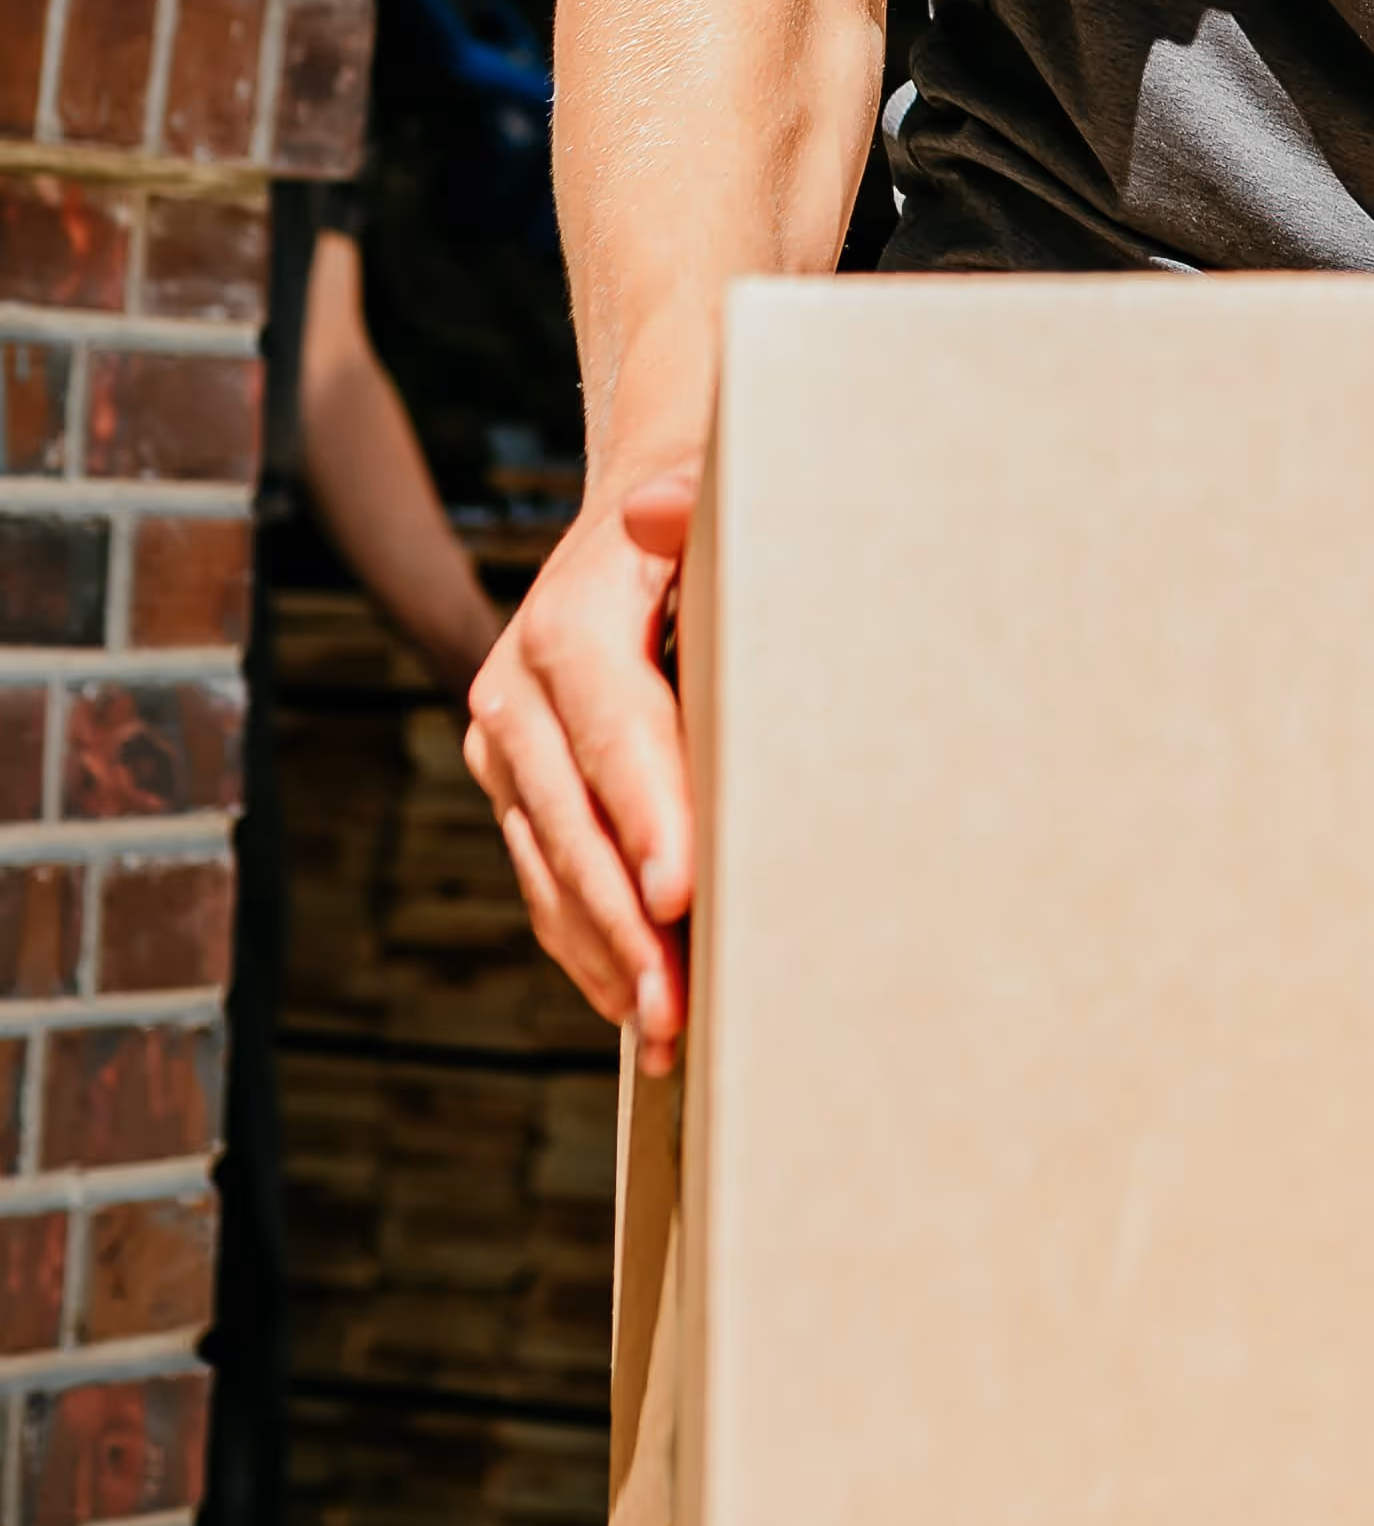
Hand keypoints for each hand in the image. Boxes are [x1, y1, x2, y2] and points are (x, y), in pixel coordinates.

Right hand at [463, 476, 695, 1067]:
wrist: (638, 511)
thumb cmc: (710, 513)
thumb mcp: (714, 495)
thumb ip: (691, 514)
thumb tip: (660, 509)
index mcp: (568, 624)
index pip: (612, 732)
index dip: (646, 816)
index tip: (679, 896)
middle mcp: (516, 691)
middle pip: (571, 821)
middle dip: (624, 921)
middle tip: (679, 1005)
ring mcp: (506, 744)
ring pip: (549, 866)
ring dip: (603, 954)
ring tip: (668, 1030)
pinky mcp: (516, 785)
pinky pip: (545, 875)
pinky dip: (585, 942)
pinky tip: (628, 1001)